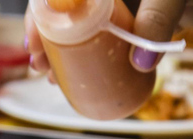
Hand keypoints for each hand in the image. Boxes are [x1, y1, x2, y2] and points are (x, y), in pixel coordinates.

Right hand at [24, 0, 192, 79]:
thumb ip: (157, 21)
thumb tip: (140, 61)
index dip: (40, 15)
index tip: (35, 42)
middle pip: (62, 10)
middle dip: (44, 36)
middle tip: (39, 65)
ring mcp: (112, 5)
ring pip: (75, 25)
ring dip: (59, 50)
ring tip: (51, 76)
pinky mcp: (125, 19)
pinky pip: (96, 37)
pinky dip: (84, 54)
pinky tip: (74, 74)